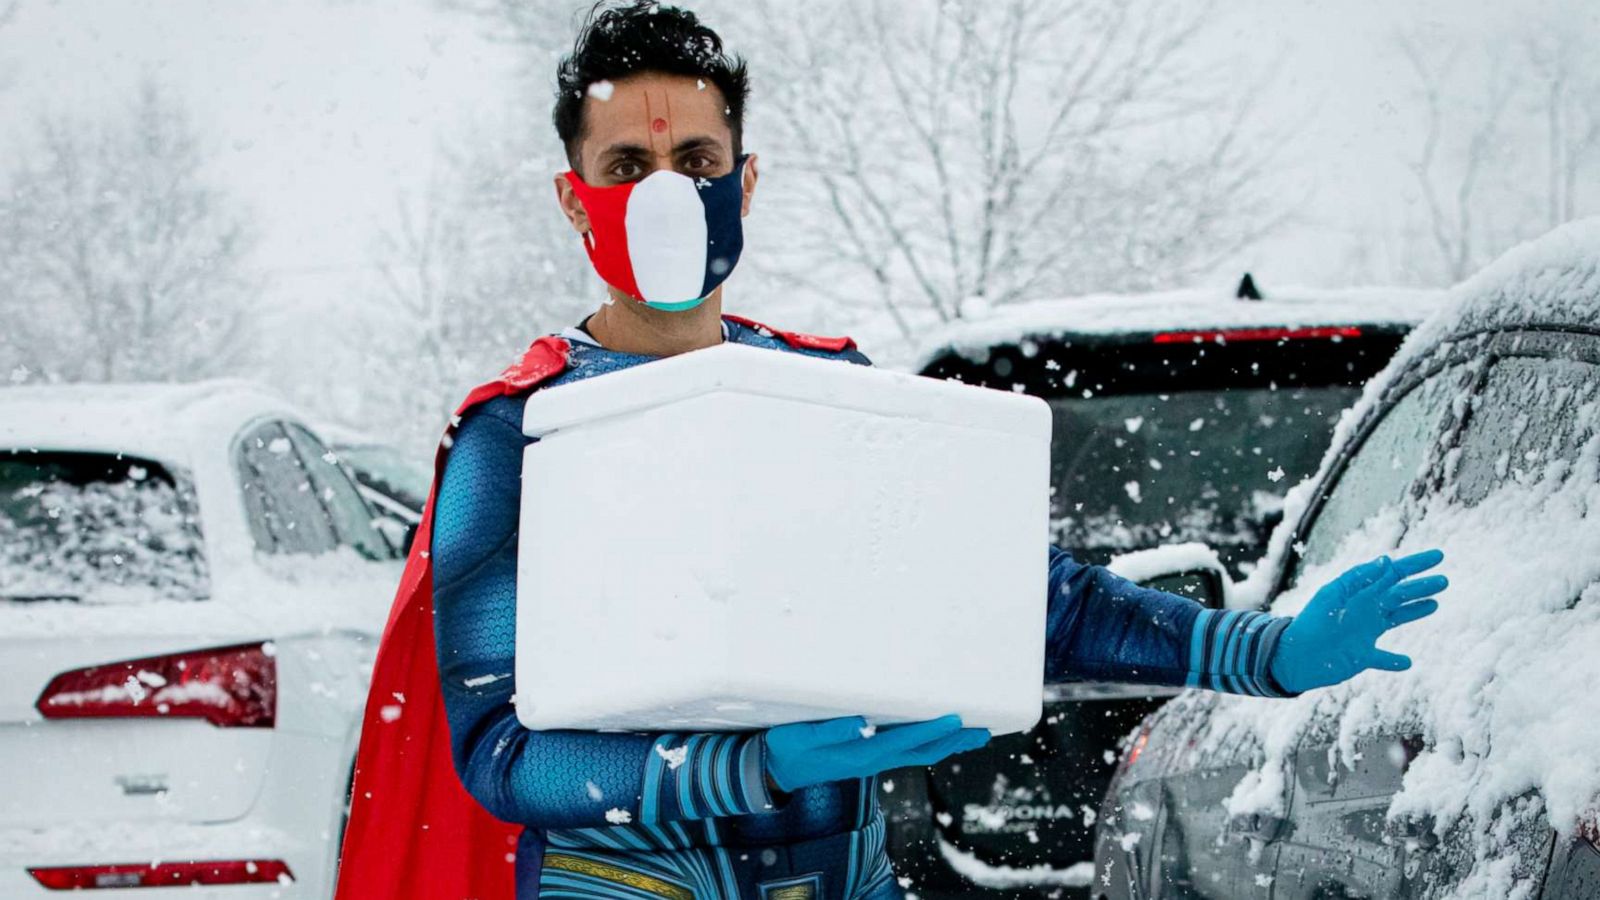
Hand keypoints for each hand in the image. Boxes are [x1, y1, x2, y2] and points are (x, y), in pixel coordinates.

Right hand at [762, 714, 990, 793]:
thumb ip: (826, 732)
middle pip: (921, 753)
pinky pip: (908, 752)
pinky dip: (930, 743)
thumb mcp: (797, 738)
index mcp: (857, 755)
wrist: (776, 772)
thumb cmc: (786, 749)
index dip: (930, 730)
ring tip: (974, 733)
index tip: (955, 719)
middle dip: (953, 741)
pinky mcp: (869, 757)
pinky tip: (940, 736)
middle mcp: (871, 760)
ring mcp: (872, 761)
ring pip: (918, 754)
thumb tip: (858, 723)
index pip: (902, 741)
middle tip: (982, 730)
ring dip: (948, 744)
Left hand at [1269, 549, 1446, 693]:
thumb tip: (1386, 560)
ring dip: (1416, 611)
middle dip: (1421, 587)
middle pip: (1399, 595)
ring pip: (1396, 618)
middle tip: (1444, 580)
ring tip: (1435, 604)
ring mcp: (1364, 633)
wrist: (1294, 656)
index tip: (1438, 556)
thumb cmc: (1313, 623)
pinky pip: (1382, 658)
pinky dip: (1394, 661)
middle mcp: (1364, 610)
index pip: (1393, 574)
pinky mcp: (1361, 656)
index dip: (1415, 565)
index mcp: (1359, 593)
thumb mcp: (1337, 596)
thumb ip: (1362, 580)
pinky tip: (1407, 662)